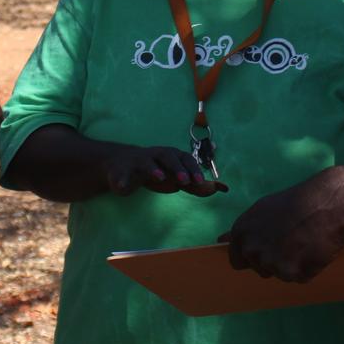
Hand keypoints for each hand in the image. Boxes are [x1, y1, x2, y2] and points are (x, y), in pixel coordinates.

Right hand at [103, 145, 227, 197]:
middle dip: (177, 167)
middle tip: (185, 181)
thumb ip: (197, 184)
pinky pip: (120, 176)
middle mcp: (156, 155)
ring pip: (146, 162)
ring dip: (153, 169)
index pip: (185, 159)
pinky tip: (122, 188)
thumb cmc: (157, 171)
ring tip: (159, 177)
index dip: (193, 169)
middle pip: (168, 156)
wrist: (124, 166)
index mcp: (171, 156)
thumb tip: (223, 188)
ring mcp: (138, 162)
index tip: (199, 182)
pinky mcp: (121, 172)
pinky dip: (121, 180)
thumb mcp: (178, 178)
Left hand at [221, 168, 343, 282]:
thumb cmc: (296, 202)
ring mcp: (271, 263)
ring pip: (281, 274)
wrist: (327, 202)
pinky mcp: (293, 274)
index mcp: (241, 233)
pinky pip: (299, 277)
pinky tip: (313, 248)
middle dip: (274, 259)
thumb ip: (244, 230)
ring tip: (303, 240)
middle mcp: (252, 249)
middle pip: (260, 268)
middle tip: (290, 238)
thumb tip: (220, 241)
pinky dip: (307, 268)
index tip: (267, 246)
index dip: (253, 255)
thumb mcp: (262, 210)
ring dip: (292, 264)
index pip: (237, 260)